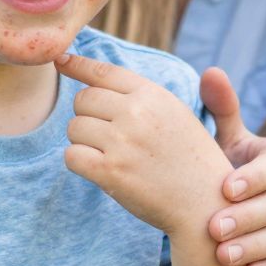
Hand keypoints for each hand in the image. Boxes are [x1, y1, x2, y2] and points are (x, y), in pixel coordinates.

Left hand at [56, 53, 232, 235]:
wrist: (204, 203)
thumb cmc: (190, 159)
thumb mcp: (176, 114)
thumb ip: (142, 95)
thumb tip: (96, 77)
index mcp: (153, 95)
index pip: (103, 72)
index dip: (77, 65)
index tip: (61, 62)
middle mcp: (137, 113)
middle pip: (82, 100)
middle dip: (88, 116)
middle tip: (109, 137)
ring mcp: (122, 142)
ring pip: (74, 128)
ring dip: (83, 141)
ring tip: (110, 155)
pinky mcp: (110, 171)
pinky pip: (72, 156)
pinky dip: (79, 163)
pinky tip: (99, 170)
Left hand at [200, 68, 265, 265]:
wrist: (262, 211)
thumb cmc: (236, 169)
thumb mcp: (231, 142)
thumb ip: (222, 111)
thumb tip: (211, 71)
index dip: (256, 177)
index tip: (226, 188)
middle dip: (248, 218)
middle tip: (214, 228)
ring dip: (255, 247)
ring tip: (223, 256)